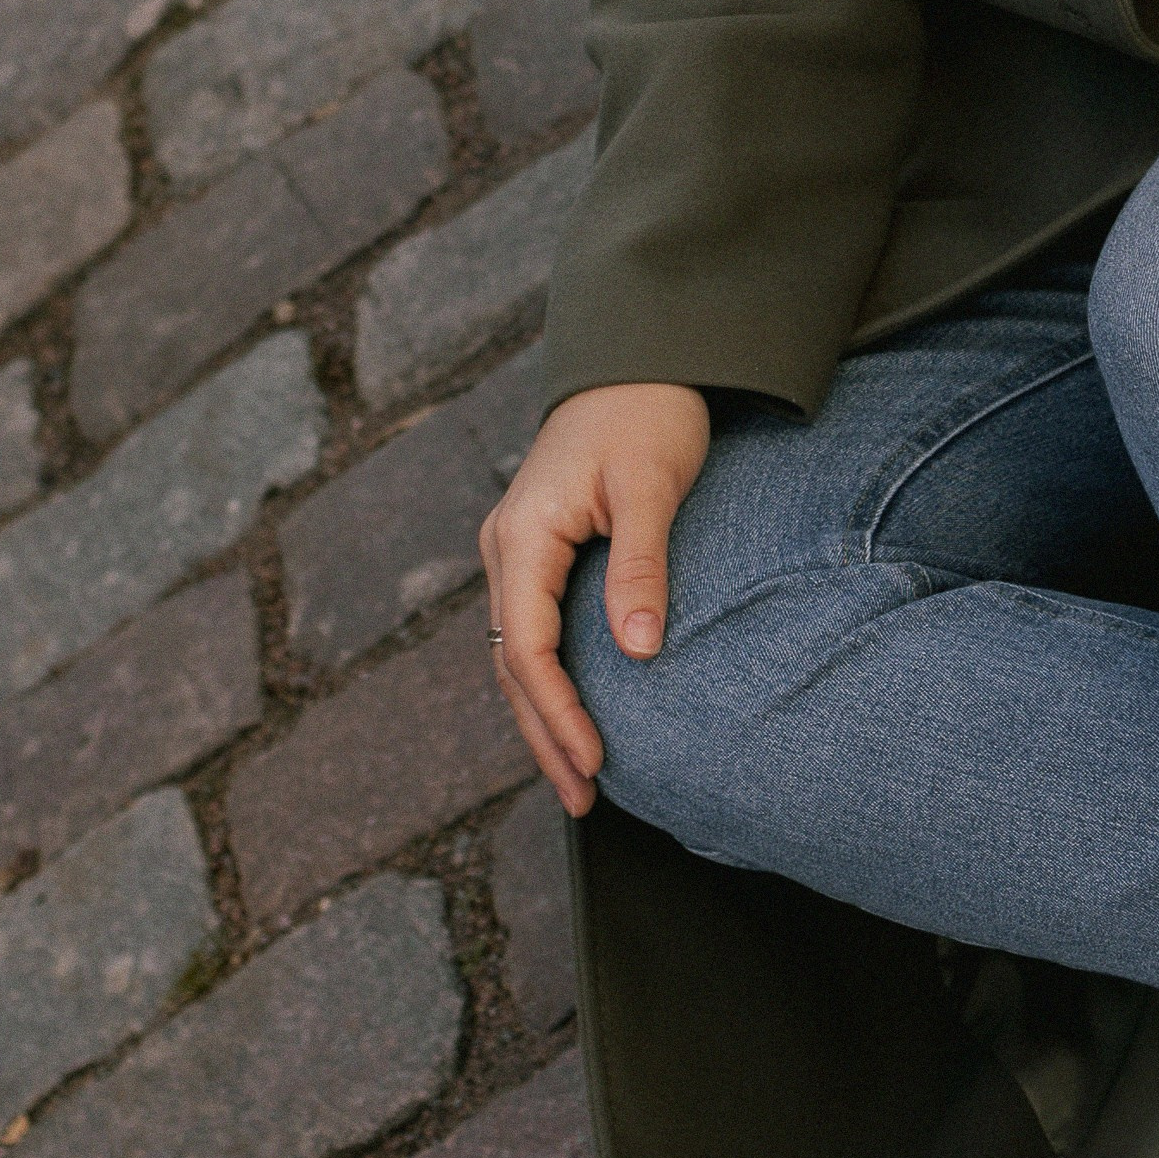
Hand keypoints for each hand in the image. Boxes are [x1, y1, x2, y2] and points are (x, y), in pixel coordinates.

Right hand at [481, 382, 710, 815]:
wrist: (639, 357)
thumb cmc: (646, 414)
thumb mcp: (651, 486)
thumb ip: (641, 566)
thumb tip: (638, 653)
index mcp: (524, 533)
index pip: (526, 647)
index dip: (557, 713)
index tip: (594, 763)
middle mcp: (507, 546)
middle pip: (511, 663)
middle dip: (544, 735)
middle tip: (585, 800)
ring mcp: (518, 548)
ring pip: (516, 652)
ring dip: (543, 716)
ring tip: (580, 779)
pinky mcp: (540, 549)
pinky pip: (532, 629)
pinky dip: (549, 680)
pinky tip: (576, 713)